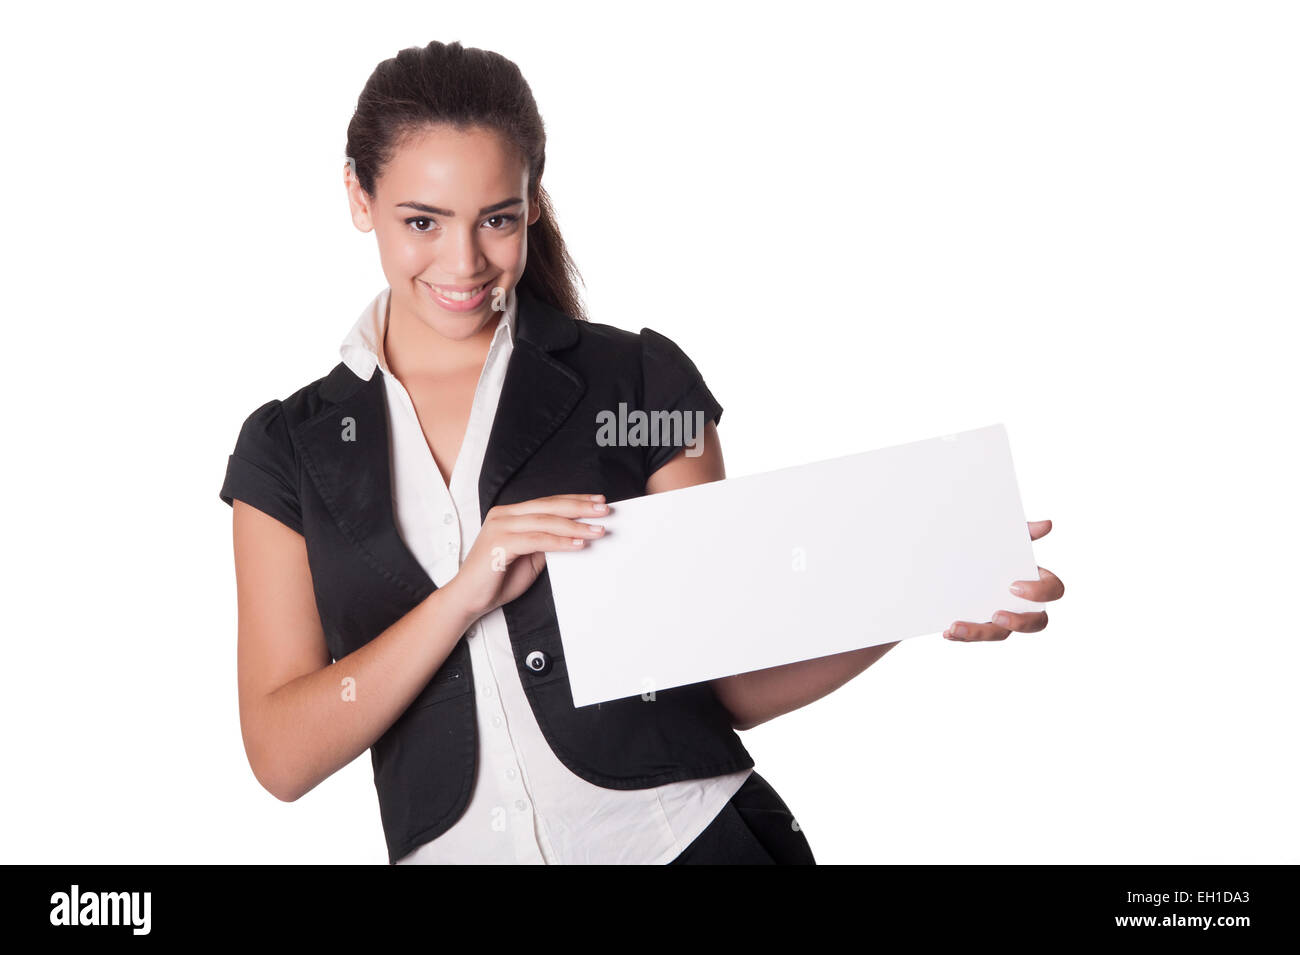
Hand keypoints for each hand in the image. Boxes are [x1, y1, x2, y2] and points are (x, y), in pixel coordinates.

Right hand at [441, 493, 609, 620]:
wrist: (468, 599)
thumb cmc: (497, 580)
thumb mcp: (529, 557)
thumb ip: (546, 543)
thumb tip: (575, 535)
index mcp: (510, 514)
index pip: (547, 503)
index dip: (574, 501)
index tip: (598, 502)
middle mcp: (504, 515)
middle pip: (549, 507)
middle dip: (580, 507)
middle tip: (604, 510)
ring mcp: (500, 527)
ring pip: (545, 521)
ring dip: (575, 525)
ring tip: (598, 530)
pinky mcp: (500, 543)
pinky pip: (537, 540)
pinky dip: (560, 542)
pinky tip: (579, 543)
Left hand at [944, 519, 1062, 641]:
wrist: (959, 557)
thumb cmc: (992, 547)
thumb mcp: (1005, 537)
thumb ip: (1024, 533)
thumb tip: (1047, 524)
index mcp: (1036, 581)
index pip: (1053, 590)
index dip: (1039, 592)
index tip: (1013, 586)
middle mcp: (1025, 604)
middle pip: (1036, 622)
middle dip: (1018, 622)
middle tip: (995, 614)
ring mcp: (1004, 618)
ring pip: (1001, 634)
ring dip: (979, 633)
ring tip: (956, 627)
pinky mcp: (983, 625)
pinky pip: (976, 637)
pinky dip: (962, 636)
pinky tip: (947, 631)